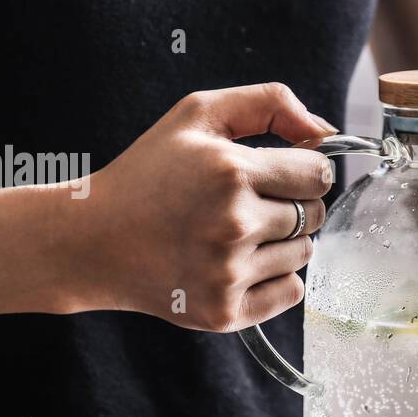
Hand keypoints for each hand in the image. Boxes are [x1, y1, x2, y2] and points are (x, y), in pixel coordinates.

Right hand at [68, 82, 337, 330]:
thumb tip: (326, 130)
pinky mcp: (225, 312)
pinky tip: (237, 264)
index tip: (281, 173)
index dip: (305, 170)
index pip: (319, 174)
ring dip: (282, 242)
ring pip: (304, 254)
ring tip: (235, 233)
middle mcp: (233, 224)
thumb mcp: (197, 115)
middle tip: (249, 204)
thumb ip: (268, 104)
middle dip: (292, 205)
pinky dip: (274, 279)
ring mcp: (228, 273)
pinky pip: (290, 292)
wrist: (91, 241)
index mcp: (231, 172)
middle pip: (314, 215)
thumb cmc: (148, 174)